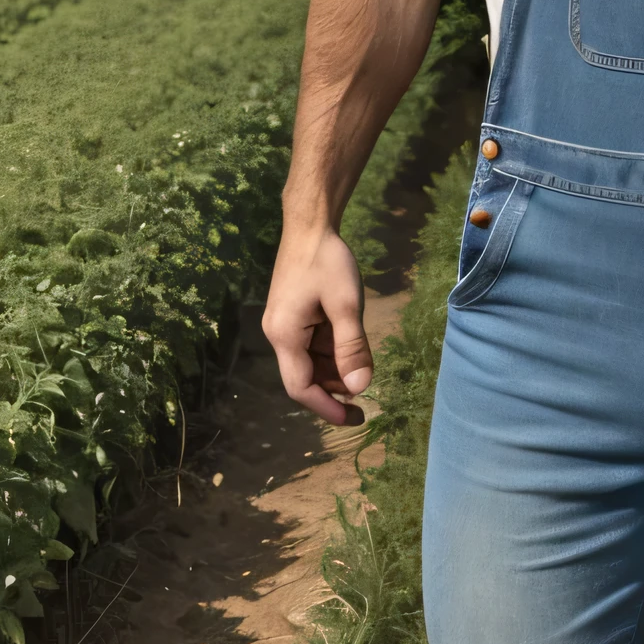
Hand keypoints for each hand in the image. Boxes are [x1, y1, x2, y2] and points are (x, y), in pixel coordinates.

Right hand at [262, 224, 372, 424]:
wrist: (310, 224)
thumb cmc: (327, 261)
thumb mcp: (346, 304)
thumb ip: (352, 347)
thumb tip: (360, 388)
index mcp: (285, 336)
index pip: (301, 387)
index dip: (326, 407)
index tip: (353, 419)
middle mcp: (279, 334)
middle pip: (305, 375)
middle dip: (333, 389)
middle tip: (365, 401)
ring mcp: (285, 323)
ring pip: (310, 359)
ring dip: (334, 369)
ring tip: (362, 371)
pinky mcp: (293, 313)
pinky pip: (311, 343)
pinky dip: (331, 350)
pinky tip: (351, 347)